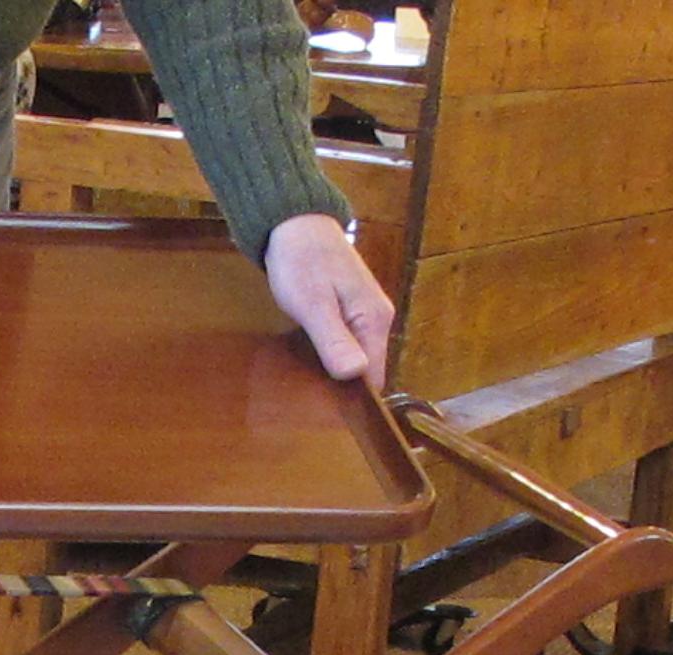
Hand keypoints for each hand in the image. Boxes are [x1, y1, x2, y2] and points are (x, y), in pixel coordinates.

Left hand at [263, 212, 394, 386]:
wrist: (295, 223)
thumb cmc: (301, 261)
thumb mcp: (313, 304)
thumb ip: (334, 340)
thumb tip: (357, 374)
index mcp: (375, 320)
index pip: (375, 378)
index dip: (353, 398)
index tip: (326, 413)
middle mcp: (378, 320)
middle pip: (367, 371)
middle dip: (342, 389)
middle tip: (307, 402)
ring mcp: (366, 316)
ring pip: (356, 359)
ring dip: (335, 374)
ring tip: (306, 387)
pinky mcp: (351, 312)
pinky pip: (347, 346)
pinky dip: (330, 357)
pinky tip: (310, 364)